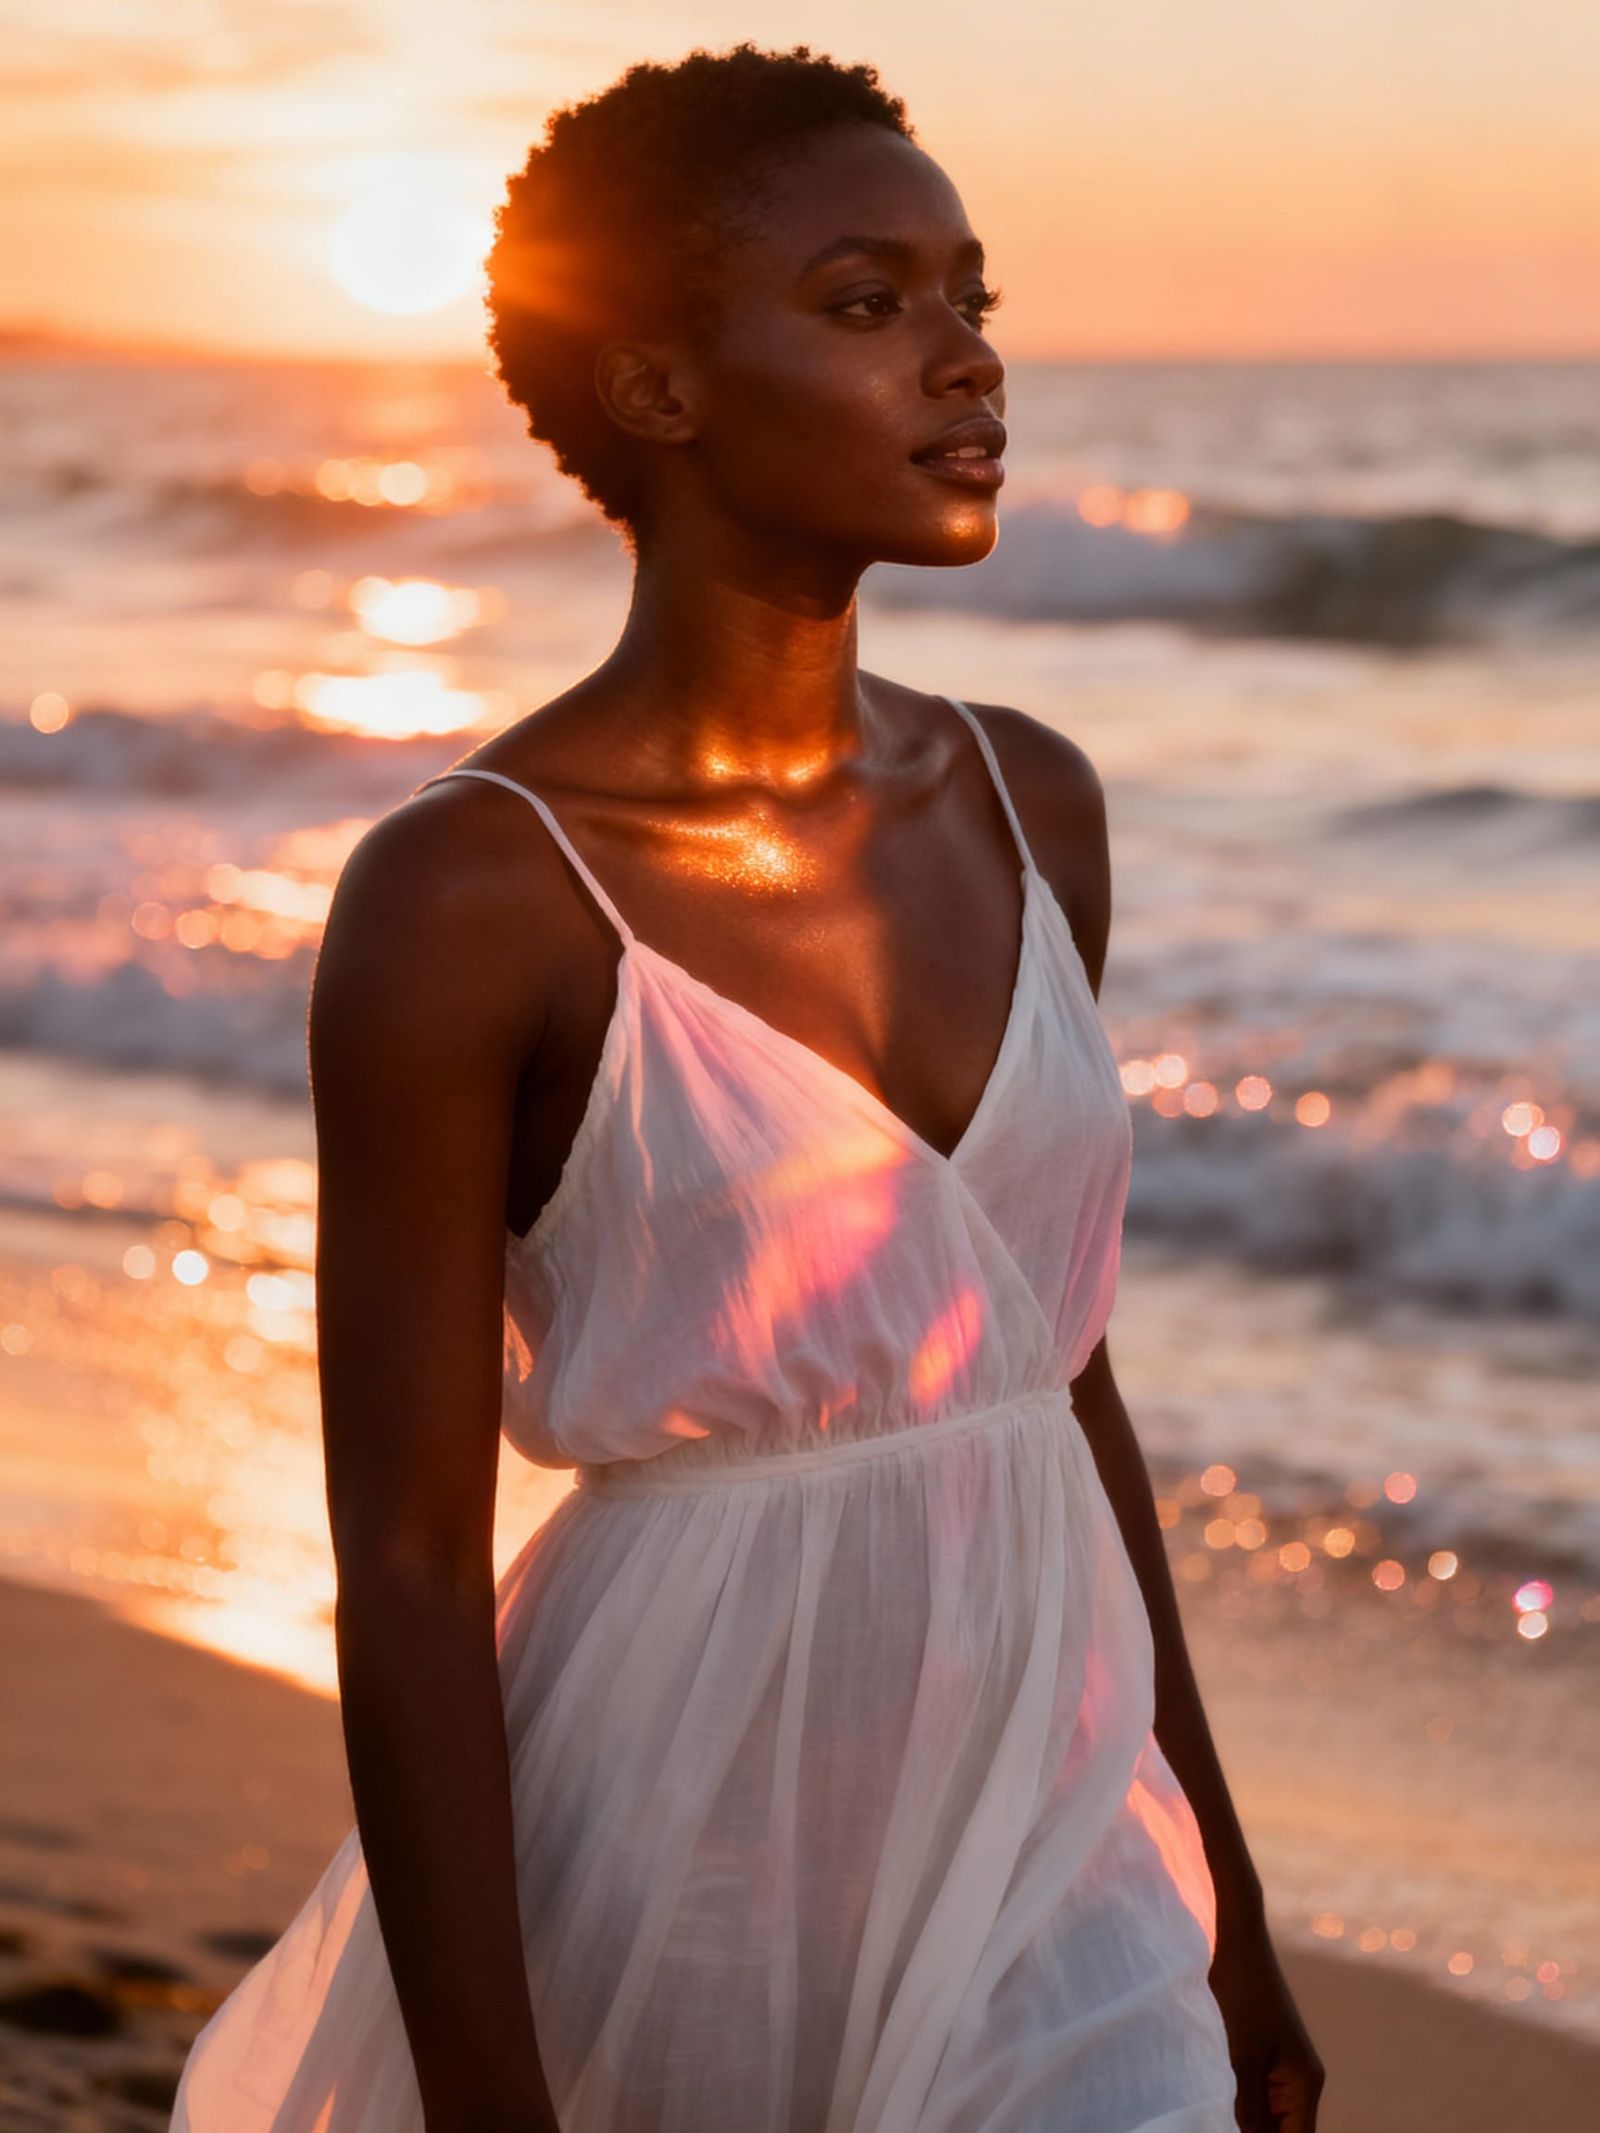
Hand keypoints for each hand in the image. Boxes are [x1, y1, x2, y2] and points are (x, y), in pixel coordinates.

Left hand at [1207, 1915, 1324, 2130]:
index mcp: (1305, 2084)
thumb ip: (1251, 2110)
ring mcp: (1281, 2068)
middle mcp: (1300, 2081)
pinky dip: (1240, 2105)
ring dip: (1245, 2122)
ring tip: (1211, 2119)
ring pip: (1268, 2116)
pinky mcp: (1262, 2055)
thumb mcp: (1244, 2058)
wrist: (1237, 1942)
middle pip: (1283, 2130)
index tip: (1231, 2132)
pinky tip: (1215, 2107)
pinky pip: (1256, 2095)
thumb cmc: (1243, 1994)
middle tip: (1212, 2124)